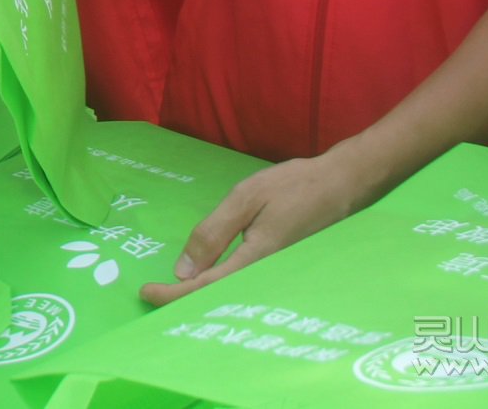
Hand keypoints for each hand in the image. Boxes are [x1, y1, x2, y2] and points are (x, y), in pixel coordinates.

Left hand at [140, 147, 377, 305]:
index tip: (145, 291)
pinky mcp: (281, 272)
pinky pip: (245, 286)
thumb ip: (213, 233)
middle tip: (152, 294)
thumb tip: (183, 271)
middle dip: (183, 301)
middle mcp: (267, 277)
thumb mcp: (245, 199)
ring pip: (231, 295)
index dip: (173, 293)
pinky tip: (206, 282)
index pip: (206, 287)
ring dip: (201, 296)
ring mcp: (277, 277)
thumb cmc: (293, 187)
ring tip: (170, 291)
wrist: (341, 186)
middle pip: (217, 299)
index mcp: (256, 259)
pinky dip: (221, 287)